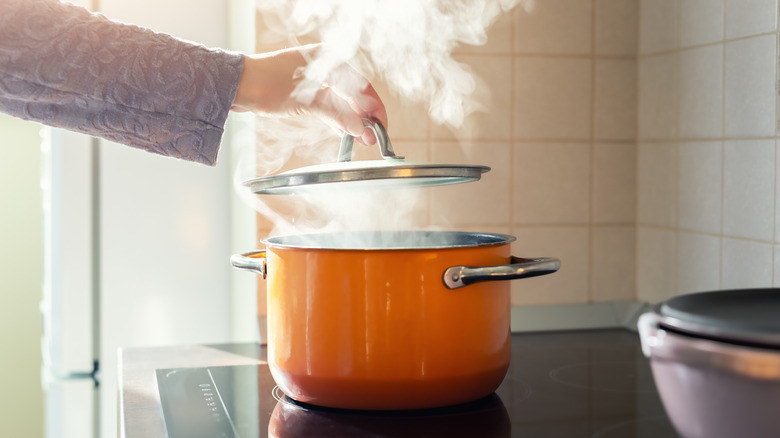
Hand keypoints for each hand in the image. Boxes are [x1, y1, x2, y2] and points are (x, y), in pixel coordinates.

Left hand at [231, 44, 387, 144]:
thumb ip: (337, 114)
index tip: (381, 126)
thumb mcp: (307, 100)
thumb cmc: (267, 83)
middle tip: (372, 138)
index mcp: (328, 60)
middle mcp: (324, 67)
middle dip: (364, 117)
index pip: (361, 86)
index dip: (374, 108)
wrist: (236, 85)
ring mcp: (314, 79)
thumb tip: (359, 128)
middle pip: (353, 94)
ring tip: (362, 139)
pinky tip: (345, 132)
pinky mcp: (304, 92)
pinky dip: (337, 119)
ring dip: (351, 120)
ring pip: (341, 102)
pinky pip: (328, 106)